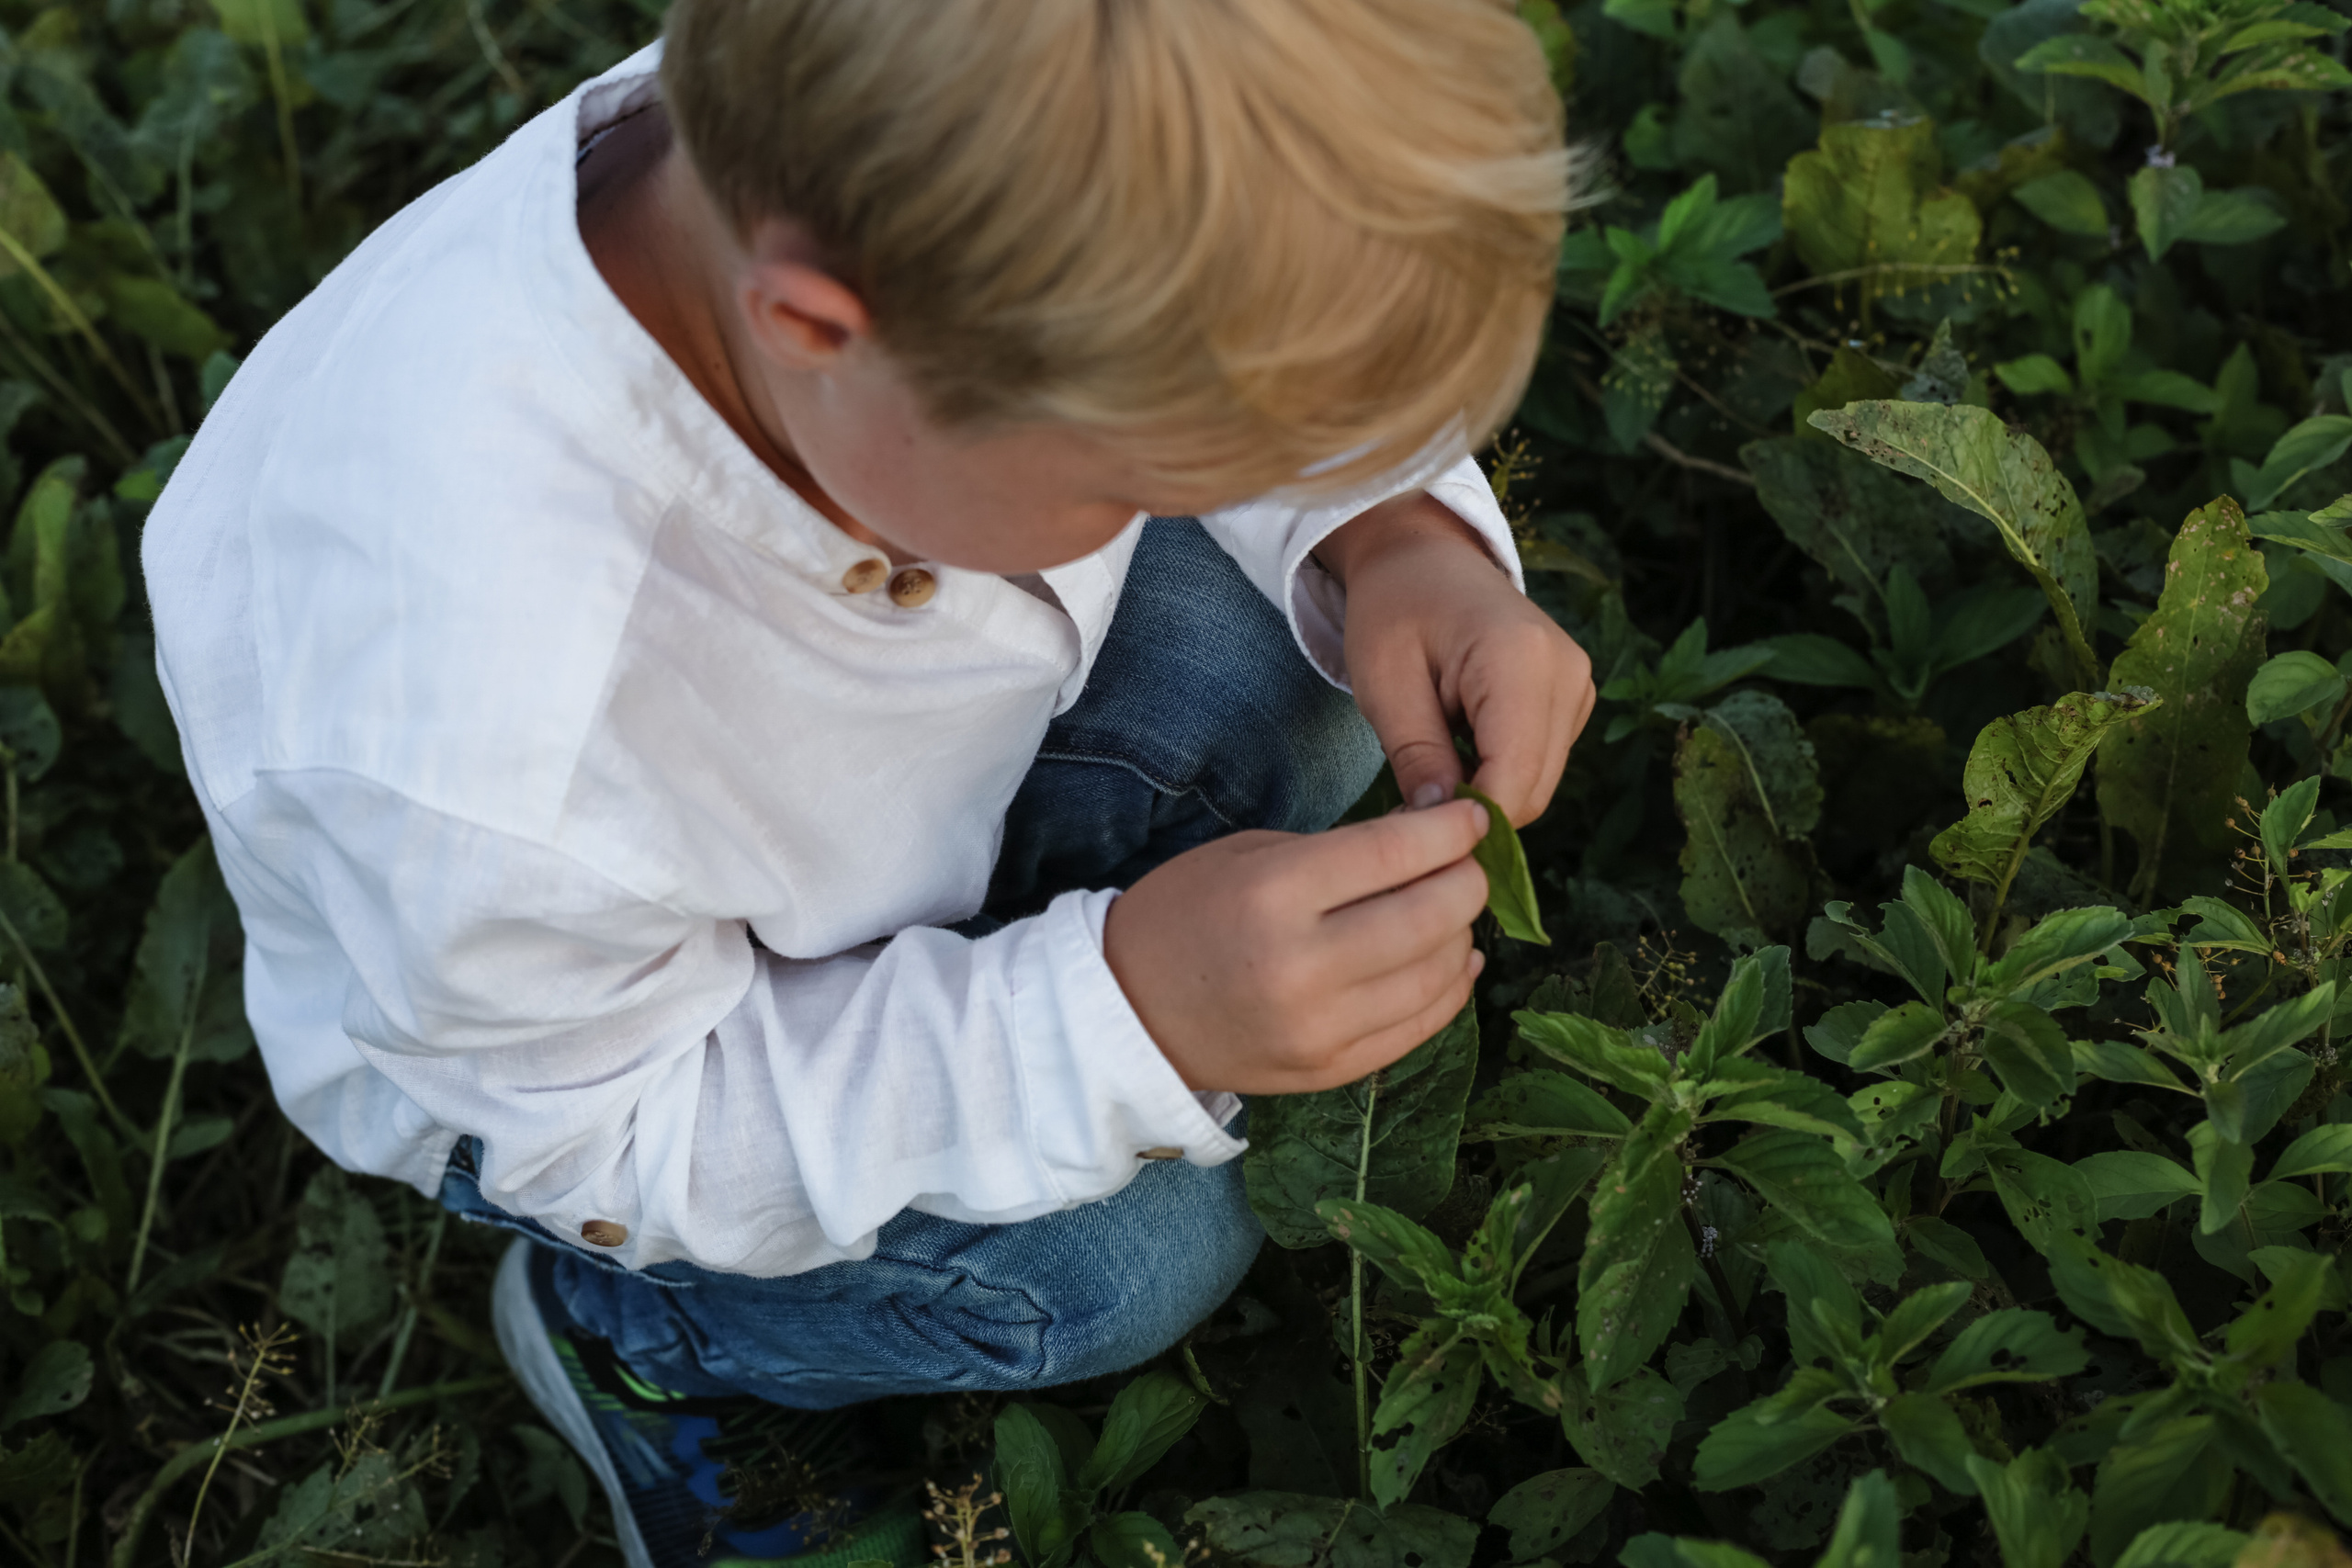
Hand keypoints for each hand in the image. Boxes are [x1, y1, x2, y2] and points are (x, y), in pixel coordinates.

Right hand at [1103, 798, 1490, 1093]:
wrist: (1130, 1010)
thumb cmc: (1190, 911)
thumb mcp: (1255, 854)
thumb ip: (1345, 850)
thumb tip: (1435, 838)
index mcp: (1277, 893)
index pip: (1397, 854)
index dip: (1452, 830)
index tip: (1475, 817)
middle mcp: (1304, 965)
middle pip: (1432, 916)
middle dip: (1468, 880)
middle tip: (1468, 863)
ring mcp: (1321, 1028)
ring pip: (1439, 975)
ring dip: (1463, 934)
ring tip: (1454, 910)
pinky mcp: (1332, 1070)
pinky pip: (1422, 1027)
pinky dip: (1451, 988)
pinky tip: (1453, 960)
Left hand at [1316, 492, 1595, 825]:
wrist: (1423, 556)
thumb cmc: (1393, 609)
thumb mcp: (1383, 685)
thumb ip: (1417, 757)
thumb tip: (1440, 825)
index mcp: (1519, 661)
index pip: (1513, 780)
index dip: (1465, 820)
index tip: (1410, 829)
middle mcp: (1566, 672)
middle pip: (1532, 790)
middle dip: (1473, 810)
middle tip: (1410, 800)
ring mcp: (1578, 684)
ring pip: (1539, 784)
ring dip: (1486, 790)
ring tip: (1434, 759)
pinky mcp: (1575, 695)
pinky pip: (1542, 763)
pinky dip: (1501, 770)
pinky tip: (1461, 742)